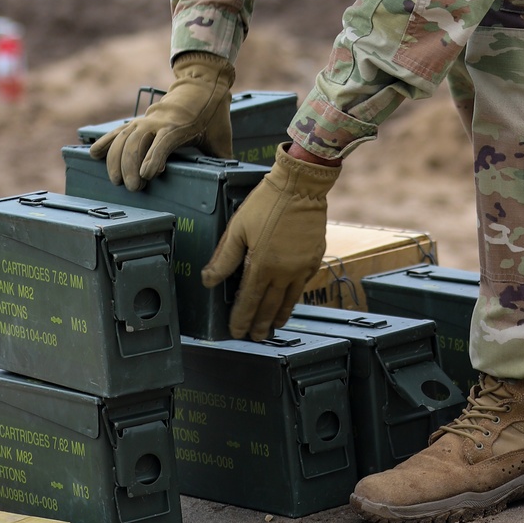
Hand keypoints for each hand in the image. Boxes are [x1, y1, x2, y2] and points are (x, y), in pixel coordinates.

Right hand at [88, 52, 233, 190]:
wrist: (203, 83)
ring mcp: (147, 119)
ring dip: (116, 158)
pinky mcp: (140, 120)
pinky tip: (93, 154)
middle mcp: (159, 120)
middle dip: (131, 165)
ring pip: (124, 136)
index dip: (154, 157)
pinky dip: (106, 141)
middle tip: (133, 187)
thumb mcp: (221, 135)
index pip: (164, 141)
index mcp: (180, 125)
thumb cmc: (214, 113)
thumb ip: (222, 158)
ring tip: (116, 180)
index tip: (147, 175)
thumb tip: (230, 182)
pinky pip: (119, 130)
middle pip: (138, 141)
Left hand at [201, 145, 339, 339]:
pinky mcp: (314, 257)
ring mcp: (302, 266)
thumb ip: (224, 258)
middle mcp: (284, 271)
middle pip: (270, 306)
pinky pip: (303, 283)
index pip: (250, 301)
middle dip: (261, 323)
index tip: (236, 331)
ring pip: (290, 299)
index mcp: (263, 265)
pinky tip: (290, 297)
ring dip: (280, 314)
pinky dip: (294, 294)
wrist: (301, 185)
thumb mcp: (238, 228)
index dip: (242, 318)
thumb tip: (208, 280)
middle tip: (256, 337)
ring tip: (275, 325)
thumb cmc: (267, 203)